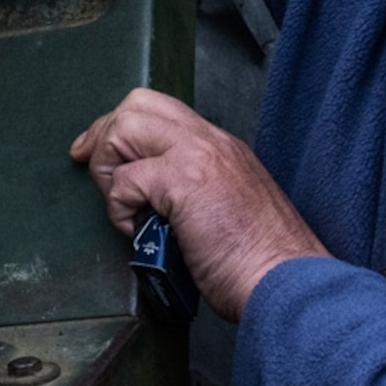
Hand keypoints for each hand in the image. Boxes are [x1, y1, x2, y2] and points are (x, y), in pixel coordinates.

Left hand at [69, 89, 328, 322]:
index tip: (100, 158)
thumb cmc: (262, 264)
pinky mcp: (183, 181)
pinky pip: (125, 180)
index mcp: (223, 147)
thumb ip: (197, 193)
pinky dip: (119, 209)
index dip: (121, 130)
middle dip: (104, 137)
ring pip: (124, 127)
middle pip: (136, 103)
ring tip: (124, 209)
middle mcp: (211, 141)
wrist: (286, 282)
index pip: (161, 110)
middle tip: (98, 177)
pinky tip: (139, 232)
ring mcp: (198, 156)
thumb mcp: (231, 210)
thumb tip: (154, 202)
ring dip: (109, 171)